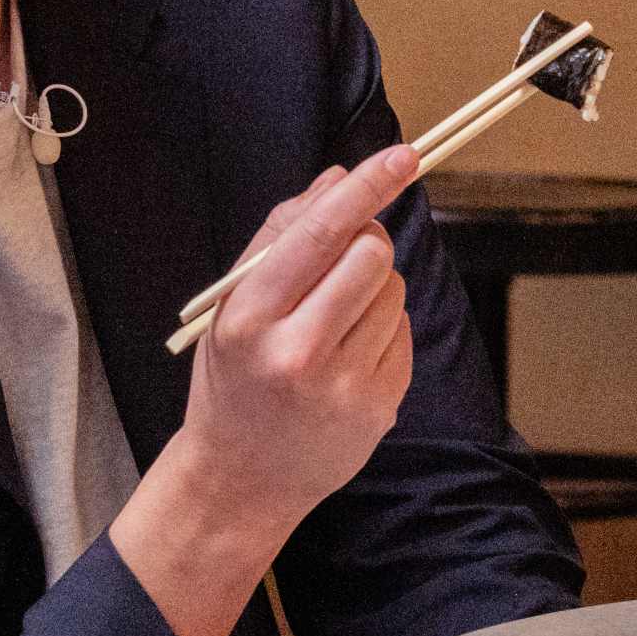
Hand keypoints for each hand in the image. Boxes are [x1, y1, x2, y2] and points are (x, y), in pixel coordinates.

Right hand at [163, 148, 421, 532]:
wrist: (239, 479)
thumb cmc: (234, 378)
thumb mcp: (232, 305)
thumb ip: (280, 235)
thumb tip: (338, 180)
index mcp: (250, 319)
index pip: (320, 235)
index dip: (367, 188)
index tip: (405, 156)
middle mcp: (296, 353)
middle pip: (371, 255)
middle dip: (367, 242)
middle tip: (344, 258)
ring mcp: (342, 386)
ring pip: (394, 290)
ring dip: (375, 288)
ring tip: (336, 319)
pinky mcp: (379, 408)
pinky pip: (404, 333)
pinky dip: (384, 329)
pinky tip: (348, 356)